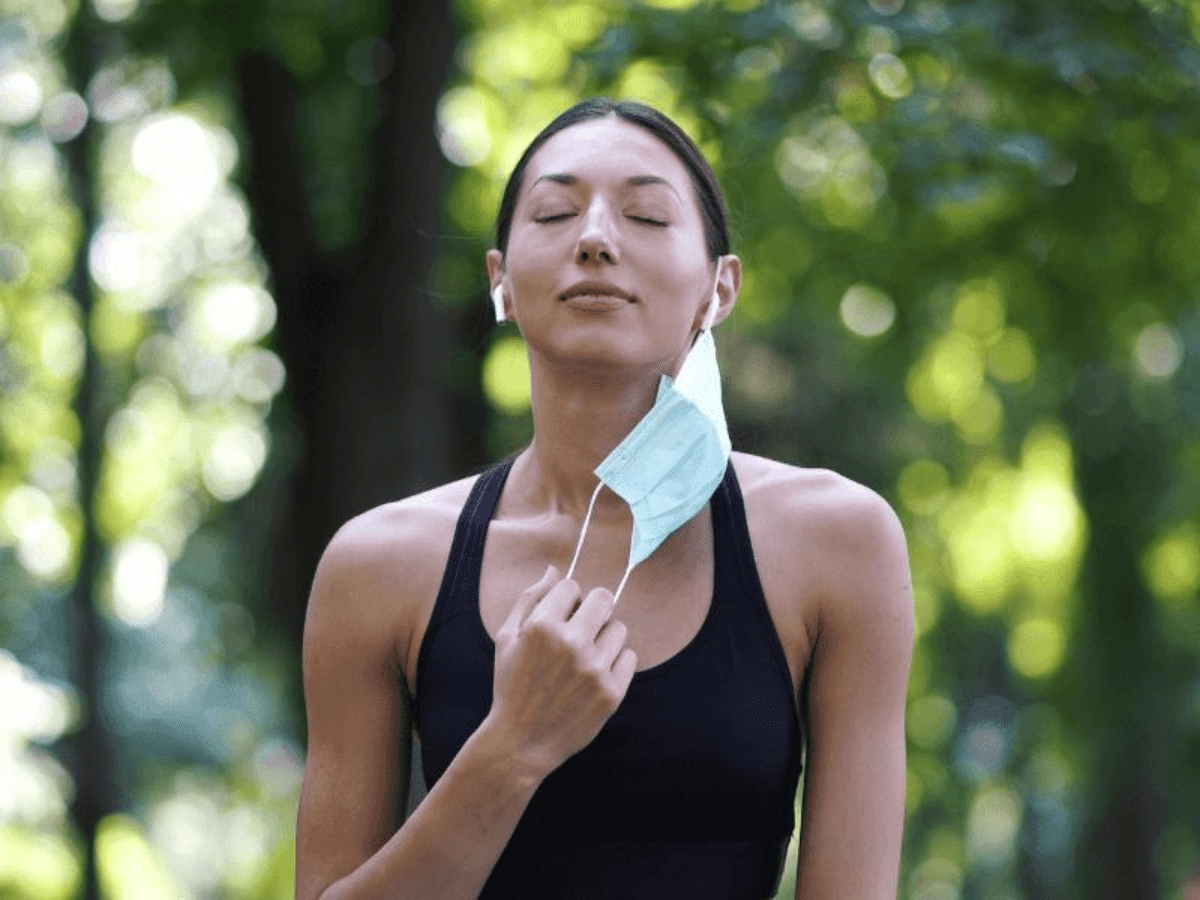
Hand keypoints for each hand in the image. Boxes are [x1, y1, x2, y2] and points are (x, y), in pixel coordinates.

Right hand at [487, 565, 637, 777]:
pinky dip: (616, 663)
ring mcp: (594, 670)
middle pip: (604, 598)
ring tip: (586, 657)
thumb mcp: (507, 639)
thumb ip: (530, 599)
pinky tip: (595, 676)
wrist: (521, 743)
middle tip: (582, 629)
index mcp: (542, 627)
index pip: (572, 586)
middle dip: (593, 609)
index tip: (560, 618)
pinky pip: (629, 657)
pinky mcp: (611, 693)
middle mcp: (571, 644)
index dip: (566, 601)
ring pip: (619, 628)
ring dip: (605, 637)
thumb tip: (554, 570)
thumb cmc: (511, 685)